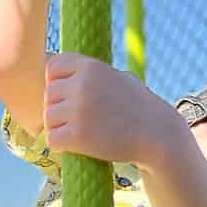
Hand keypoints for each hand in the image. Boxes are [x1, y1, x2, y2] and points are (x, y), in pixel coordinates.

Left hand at [43, 53, 174, 166]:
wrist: (157, 135)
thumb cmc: (138, 106)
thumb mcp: (118, 77)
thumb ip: (91, 72)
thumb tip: (58, 61)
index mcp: (90, 66)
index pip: (52, 68)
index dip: (57, 83)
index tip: (70, 96)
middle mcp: (82, 84)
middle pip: (48, 95)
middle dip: (59, 108)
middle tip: (79, 119)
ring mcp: (79, 110)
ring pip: (48, 118)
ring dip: (59, 127)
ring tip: (80, 132)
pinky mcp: (78, 136)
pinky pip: (52, 139)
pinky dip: (61, 145)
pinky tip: (76, 145)